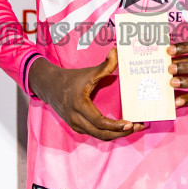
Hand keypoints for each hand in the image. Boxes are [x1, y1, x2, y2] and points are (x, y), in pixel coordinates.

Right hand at [28, 50, 146, 140]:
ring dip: (116, 135)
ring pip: (98, 136)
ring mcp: (75, 125)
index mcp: (79, 106)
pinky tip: (119, 128)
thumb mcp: (87, 73)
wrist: (49, 86)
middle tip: (138, 127)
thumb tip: (116, 53)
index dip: (116, 126)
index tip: (131, 124)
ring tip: (132, 128)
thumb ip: (104, 66)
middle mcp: (76, 119)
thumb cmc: (70, 79)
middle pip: (101, 133)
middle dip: (121, 133)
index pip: (100, 122)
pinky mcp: (76, 127)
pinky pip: (94, 134)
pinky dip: (107, 133)